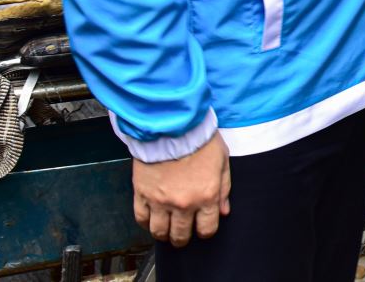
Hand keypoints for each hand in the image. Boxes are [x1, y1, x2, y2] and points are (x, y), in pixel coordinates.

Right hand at [132, 132, 230, 246]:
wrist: (173, 126)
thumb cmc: (200, 140)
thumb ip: (224, 188)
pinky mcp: (142, 193)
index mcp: (206, 196)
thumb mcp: (222, 161)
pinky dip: (145, 223)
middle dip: (183, 238)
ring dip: (164, 234)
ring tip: (166, 231)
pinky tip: (150, 220)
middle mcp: (183, 203)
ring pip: (159, 231)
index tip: (202, 228)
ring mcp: (160, 201)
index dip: (205, 231)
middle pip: (181, 235)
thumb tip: (224, 211)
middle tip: (182, 235)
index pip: (206, 229)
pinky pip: (141, 218)